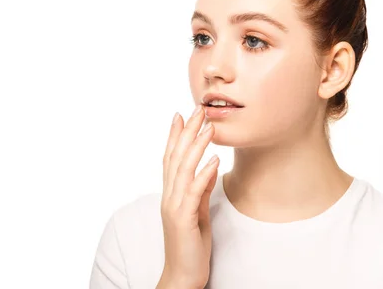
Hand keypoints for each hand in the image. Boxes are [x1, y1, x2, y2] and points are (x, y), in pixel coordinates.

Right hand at [159, 105, 218, 288]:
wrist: (183, 275)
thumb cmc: (190, 244)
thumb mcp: (197, 211)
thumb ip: (201, 189)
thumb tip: (210, 166)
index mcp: (171, 193)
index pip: (170, 158)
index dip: (174, 135)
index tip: (181, 114)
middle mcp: (169, 196)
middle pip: (176, 157)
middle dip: (186, 132)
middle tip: (197, 110)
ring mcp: (174, 207)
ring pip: (183, 170)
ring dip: (196, 147)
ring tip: (208, 128)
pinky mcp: (183, 220)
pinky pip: (194, 193)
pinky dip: (204, 175)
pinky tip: (214, 160)